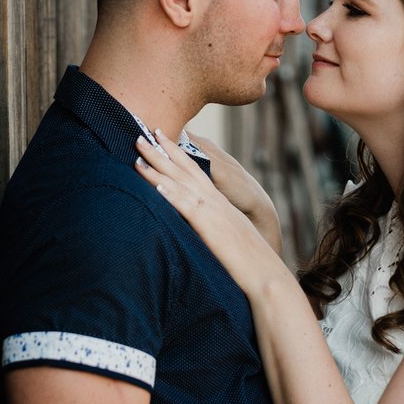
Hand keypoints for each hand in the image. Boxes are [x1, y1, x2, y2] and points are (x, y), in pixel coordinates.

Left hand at [134, 130, 289, 294]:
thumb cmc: (244, 256)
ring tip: (138, 154)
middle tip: (141, 132)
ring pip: (180, 183)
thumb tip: (193, 217)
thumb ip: (208, 219)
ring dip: (157, 168)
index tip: (160, 136)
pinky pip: (188, 207)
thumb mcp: (224, 230)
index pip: (193, 168)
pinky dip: (172, 195)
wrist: (265, 270)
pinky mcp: (210, 226)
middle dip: (161, 150)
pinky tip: (157, 187)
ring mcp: (212, 210)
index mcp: (216, 199)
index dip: (175, 151)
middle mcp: (213, 199)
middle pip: (183, 168)